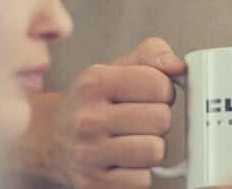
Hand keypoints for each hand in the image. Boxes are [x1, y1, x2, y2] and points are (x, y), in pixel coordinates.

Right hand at [63, 37, 186, 187]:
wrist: (54, 139)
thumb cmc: (93, 102)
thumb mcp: (115, 68)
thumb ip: (151, 55)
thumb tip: (178, 66)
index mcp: (94, 82)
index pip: (158, 84)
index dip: (164, 89)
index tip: (152, 93)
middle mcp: (88, 118)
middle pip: (161, 119)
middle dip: (158, 119)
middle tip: (141, 119)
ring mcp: (89, 155)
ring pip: (155, 151)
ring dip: (151, 146)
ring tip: (133, 139)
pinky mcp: (94, 185)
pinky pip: (143, 180)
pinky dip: (139, 172)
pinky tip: (123, 160)